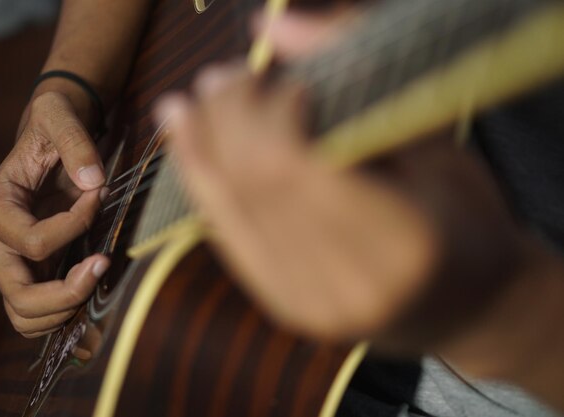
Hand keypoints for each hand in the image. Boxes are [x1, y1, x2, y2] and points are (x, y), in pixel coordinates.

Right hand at [0, 87, 109, 337]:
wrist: (51, 138)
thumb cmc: (52, 125)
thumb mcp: (60, 116)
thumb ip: (75, 142)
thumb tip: (93, 182)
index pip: (33, 241)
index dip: (74, 226)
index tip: (99, 195)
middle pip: (19, 294)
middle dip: (67, 291)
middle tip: (104, 265)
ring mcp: (11, 261)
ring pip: (24, 315)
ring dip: (63, 311)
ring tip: (96, 280)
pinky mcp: (31, 270)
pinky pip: (36, 313)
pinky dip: (61, 316)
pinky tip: (89, 292)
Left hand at [154, 8, 560, 377]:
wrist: (466, 303)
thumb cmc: (463, 214)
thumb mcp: (429, 139)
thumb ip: (354, 75)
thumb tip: (273, 26)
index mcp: (402, 242)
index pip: (295, 165)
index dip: (269, 111)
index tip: (278, 79)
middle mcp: (348, 285)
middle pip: (253, 184)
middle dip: (227, 118)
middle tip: (227, 77)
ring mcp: (310, 304)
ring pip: (228, 208)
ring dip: (202, 144)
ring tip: (192, 101)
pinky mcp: (284, 305)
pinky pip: (225, 233)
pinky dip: (200, 180)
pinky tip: (183, 139)